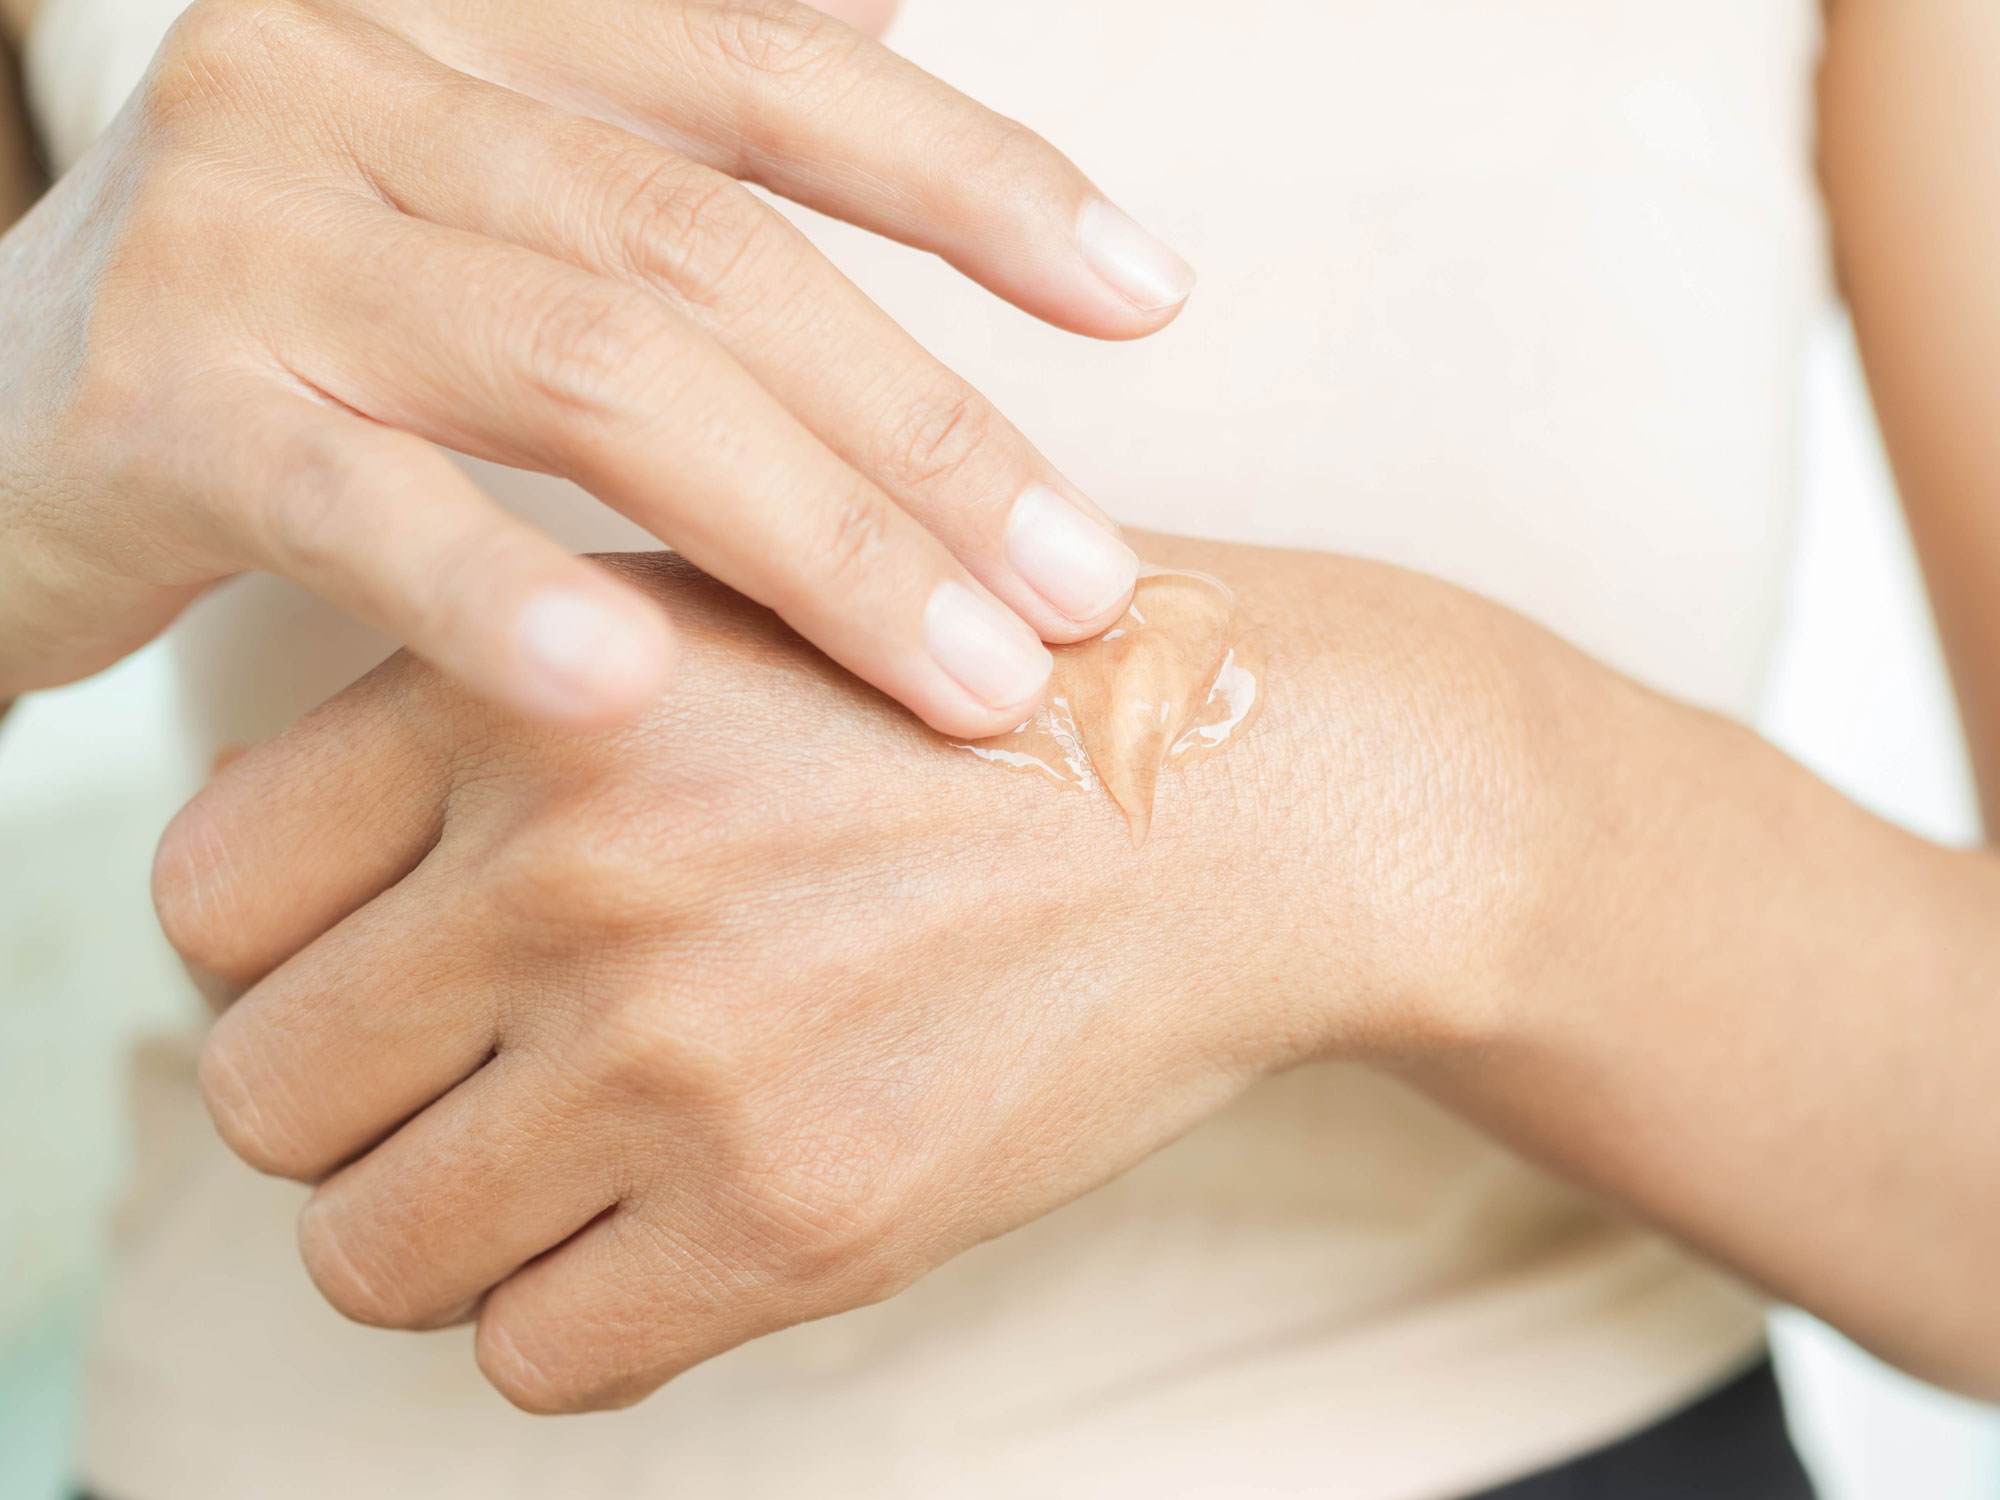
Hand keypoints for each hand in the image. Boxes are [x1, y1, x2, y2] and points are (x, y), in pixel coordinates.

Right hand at [0, 0, 1190, 734]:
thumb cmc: (289, 338)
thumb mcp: (470, 202)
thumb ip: (654, 130)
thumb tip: (885, 20)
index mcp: (461, 24)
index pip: (765, 76)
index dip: (974, 178)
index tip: (1150, 297)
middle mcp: (348, 81)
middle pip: (703, 252)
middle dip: (921, 432)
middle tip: (1079, 588)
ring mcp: (240, 235)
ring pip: (584, 371)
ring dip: (804, 536)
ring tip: (961, 677)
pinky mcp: (145, 409)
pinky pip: (364, 508)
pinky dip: (505, 593)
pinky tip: (638, 693)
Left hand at [153, 542, 1536, 1412]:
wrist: (1245, 798)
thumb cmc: (971, 704)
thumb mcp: (711, 613)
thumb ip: (485, 719)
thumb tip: (278, 902)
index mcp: (528, 692)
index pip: (210, 896)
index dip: (274, 952)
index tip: (372, 970)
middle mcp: (576, 871)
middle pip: (265, 1091)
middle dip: (351, 1105)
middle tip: (470, 1079)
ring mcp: (680, 1058)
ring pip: (372, 1252)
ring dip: (452, 1227)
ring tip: (576, 1161)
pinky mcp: (796, 1221)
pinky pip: (537, 1360)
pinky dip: (579, 1312)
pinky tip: (679, 1223)